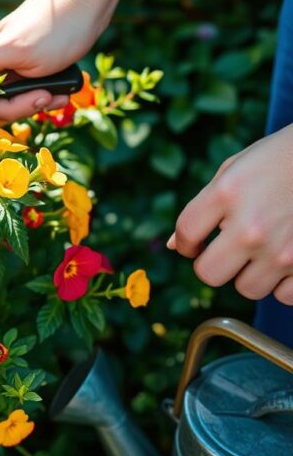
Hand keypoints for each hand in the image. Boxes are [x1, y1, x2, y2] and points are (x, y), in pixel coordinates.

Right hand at [0, 0, 108, 120]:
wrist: (89, 3)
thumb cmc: (52, 24)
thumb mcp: (13, 49)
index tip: (16, 102)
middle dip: (18, 105)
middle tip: (42, 96)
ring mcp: (10, 65)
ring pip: (12, 99)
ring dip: (35, 102)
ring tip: (57, 93)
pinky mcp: (28, 68)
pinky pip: (29, 92)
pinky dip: (45, 95)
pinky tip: (61, 91)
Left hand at [168, 125, 292, 303]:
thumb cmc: (281, 159)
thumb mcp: (235, 170)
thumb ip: (202, 208)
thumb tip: (174, 245)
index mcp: (227, 194)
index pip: (185, 234)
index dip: (186, 242)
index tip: (197, 242)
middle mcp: (251, 227)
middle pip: (209, 273)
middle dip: (214, 263)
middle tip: (228, 250)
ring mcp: (282, 250)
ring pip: (247, 288)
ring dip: (251, 274)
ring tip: (264, 250)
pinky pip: (284, 295)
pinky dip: (285, 283)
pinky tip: (288, 260)